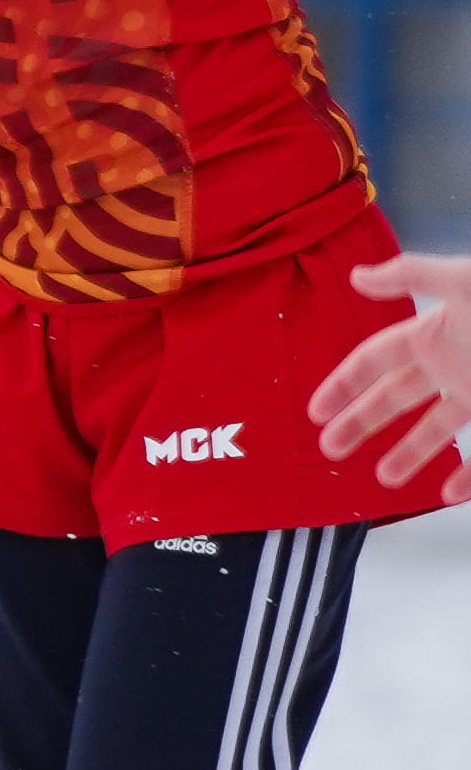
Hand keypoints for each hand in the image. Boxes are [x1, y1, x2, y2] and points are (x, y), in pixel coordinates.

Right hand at [309, 253, 470, 503]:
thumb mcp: (464, 282)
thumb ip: (411, 276)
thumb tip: (359, 277)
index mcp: (433, 333)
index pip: (374, 360)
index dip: (342, 383)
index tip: (315, 409)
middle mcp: (452, 365)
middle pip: (395, 398)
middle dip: (360, 422)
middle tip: (328, 447)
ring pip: (434, 430)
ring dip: (407, 454)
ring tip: (383, 479)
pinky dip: (466, 476)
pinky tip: (448, 493)